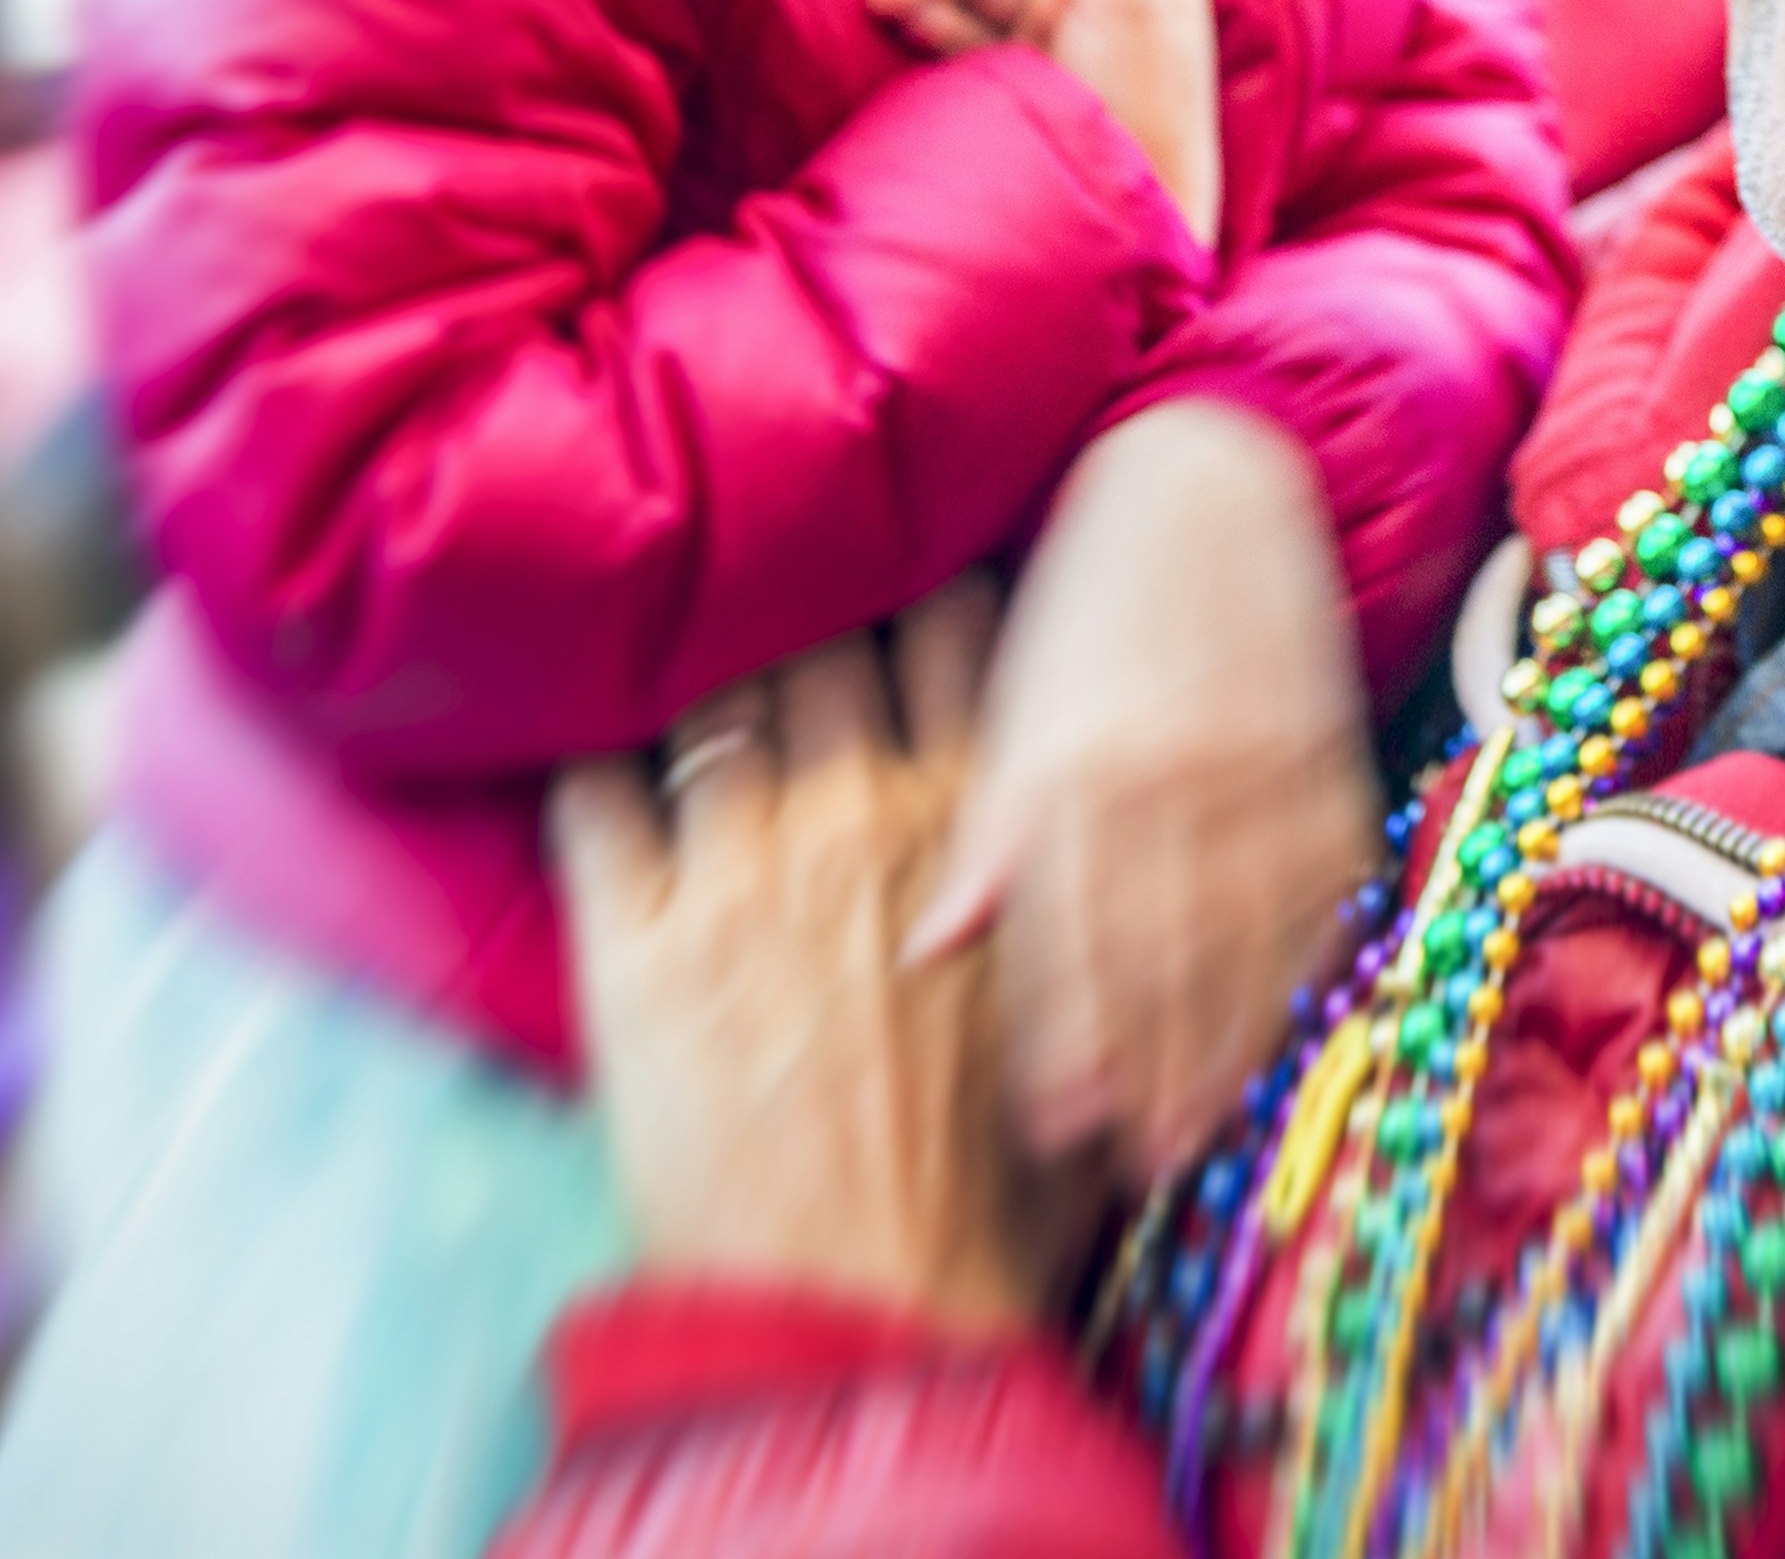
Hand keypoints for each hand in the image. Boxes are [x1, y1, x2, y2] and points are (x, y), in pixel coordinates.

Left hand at [549, 578, 1046, 1329]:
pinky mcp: (630, 940)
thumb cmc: (996, 1178)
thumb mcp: (1072, 1005)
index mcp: (979, 824)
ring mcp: (739, 871)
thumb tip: (1106, 825)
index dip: (937, 588)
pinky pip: (590, 796)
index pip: (963, 635)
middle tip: (795, 595)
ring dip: (704, 669)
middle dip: (813, 607)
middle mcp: (861, 816)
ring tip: (689, 650)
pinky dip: (587, 761)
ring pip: (714, 698)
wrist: (867, 1302)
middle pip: (829, 642)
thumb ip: (1070, 893)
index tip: (919, 574)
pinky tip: (588, 747)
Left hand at [913, 400, 1382, 1175]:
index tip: (1049, 1130)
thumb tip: (933, 950)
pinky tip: (1282, 1023)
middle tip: (1128, 1166)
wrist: (1207, 480)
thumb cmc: (1085, 602)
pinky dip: (1302, 958)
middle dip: (1145, 1067)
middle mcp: (1167, 770)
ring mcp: (1258, 762)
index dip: (1062, 1035)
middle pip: (1160, 951)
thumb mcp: (1018, 705)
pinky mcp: (1324, 749)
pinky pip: (1320, 881)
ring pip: (1245, 931)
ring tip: (1198, 1130)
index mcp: (1072, 761)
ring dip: (1224, 1038)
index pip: (1068, 929)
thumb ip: (986, 832)